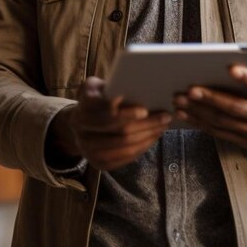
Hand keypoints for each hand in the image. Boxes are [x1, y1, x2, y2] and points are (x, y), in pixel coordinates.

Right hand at [46, 76, 170, 170]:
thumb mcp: (99, 86)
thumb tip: (142, 83)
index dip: (126, 114)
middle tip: (166, 116)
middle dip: (146, 125)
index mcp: (83, 107)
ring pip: (124, 147)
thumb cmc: (97, 97)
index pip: (106, 114)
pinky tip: (153, 137)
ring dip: (148, 136)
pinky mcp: (98, 163)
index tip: (145, 109)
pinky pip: (124, 158)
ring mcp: (88, 150)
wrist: (80, 122)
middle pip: (120, 132)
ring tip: (163, 126)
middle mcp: (81, 131)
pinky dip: (142, 147)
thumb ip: (113, 85)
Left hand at [173, 67, 246, 148]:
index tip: (230, 68)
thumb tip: (231, 66)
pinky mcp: (244, 143)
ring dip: (198, 111)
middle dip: (211, 98)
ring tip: (180, 100)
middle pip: (236, 108)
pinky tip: (184, 114)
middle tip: (190, 89)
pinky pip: (218, 133)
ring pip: (223, 122)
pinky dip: (199, 123)